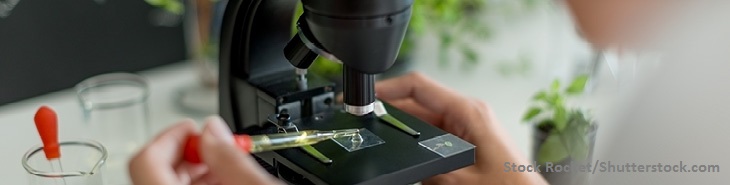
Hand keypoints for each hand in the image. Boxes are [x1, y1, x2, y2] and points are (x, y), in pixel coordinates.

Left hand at [129, 117, 282, 184]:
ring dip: (195, 166)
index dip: (170, 135)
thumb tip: (213, 127)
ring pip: (165, 180)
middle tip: (218, 144)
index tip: (195, 127)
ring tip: (226, 163)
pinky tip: (222, 179)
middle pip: (153, 168)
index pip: (144, 160)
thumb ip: (231, 157)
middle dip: (188, 150)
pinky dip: (198, 180)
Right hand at [375, 72, 546, 184]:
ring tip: (383, 143)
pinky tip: (408, 157)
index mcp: (468, 112)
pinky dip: (418, 145)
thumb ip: (425, 166)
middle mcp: (468, 115)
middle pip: (417, 105)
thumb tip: (400, 158)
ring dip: (405, 132)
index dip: (387, 88)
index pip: (419, 86)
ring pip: (424, 123)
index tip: (365, 97)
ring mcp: (468, 128)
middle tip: (366, 126)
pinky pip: (435, 138)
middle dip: (391, 114)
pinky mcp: (468, 143)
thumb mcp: (458, 180)